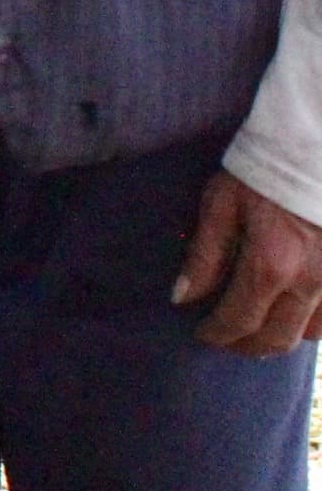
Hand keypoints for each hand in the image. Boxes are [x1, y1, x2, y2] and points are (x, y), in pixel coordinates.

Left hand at [175, 171, 321, 355]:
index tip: (202, 334)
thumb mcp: (221, 203)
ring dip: (282, 338)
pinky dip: (312, 324)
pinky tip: (292, 313)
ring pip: (311, 334)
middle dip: (246, 345)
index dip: (217, 334)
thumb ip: (204, 256)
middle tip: (226, 339)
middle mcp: (311, 282)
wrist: (312, 146)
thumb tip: (182, 298)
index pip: (239, 320)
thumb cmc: (262, 170)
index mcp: (272, 264)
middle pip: (277, 338)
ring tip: (257, 329)